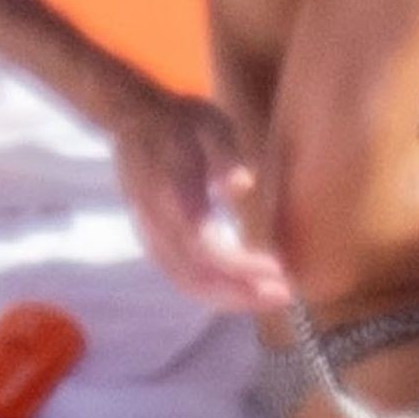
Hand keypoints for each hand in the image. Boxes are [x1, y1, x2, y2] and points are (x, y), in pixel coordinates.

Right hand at [111, 88, 291, 310]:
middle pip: (196, 275)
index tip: (277, 268)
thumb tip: (243, 185)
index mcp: (173, 193)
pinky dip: (213, 289)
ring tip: (271, 295)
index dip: (239, 266)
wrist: (133, 120)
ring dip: (229, 297)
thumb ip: (225, 153)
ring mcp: (150, 235)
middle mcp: (156, 223)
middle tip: (285, 295)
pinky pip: (181, 276)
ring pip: (187, 282)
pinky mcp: (152, 240)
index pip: (204, 245)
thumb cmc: (182, 121)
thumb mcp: (209, 123)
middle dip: (241, 293)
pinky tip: (242, 288)